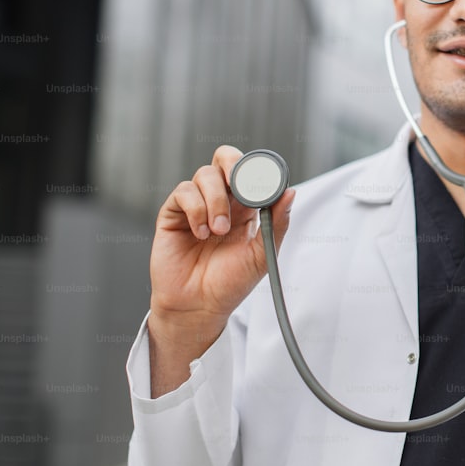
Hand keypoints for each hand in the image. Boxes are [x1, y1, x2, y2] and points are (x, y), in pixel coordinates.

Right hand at [146, 145, 294, 395]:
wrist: (199, 307)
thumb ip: (277, 222)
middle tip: (238, 184)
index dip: (258, 170)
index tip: (264, 182)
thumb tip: (291, 191)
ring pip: (205, 174)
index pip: (251, 172)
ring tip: (218, 231)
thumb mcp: (262, 254)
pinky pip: (183, 192)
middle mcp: (222, 200)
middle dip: (233, 164)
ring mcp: (196, 205)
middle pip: (225, 159)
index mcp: (246, 207)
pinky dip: (195, 209)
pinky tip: (201, 233)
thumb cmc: (231, 283)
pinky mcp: (173, 214)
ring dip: (215, 200)